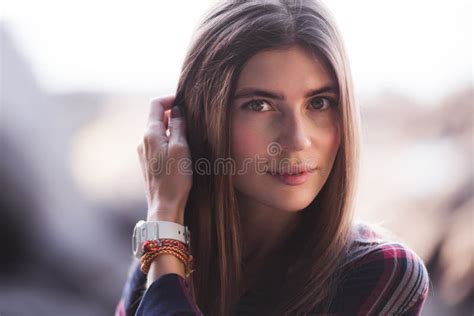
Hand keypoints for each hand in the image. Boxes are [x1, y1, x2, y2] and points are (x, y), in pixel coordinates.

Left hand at [137, 95, 191, 224]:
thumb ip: (178, 126)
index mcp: (150, 134)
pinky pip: (158, 144)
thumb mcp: (181, 148)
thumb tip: (177, 109)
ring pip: (158, 131)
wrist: (165, 206)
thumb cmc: (175, 179)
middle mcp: (143, 141)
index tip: (184, 102)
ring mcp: (144, 152)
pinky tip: (181, 151)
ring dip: (172, 129)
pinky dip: (169, 141)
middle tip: (192, 120)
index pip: (155, 104)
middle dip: (173, 115)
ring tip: (189, 137)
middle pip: (156, 117)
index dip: (170, 99)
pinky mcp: (148, 162)